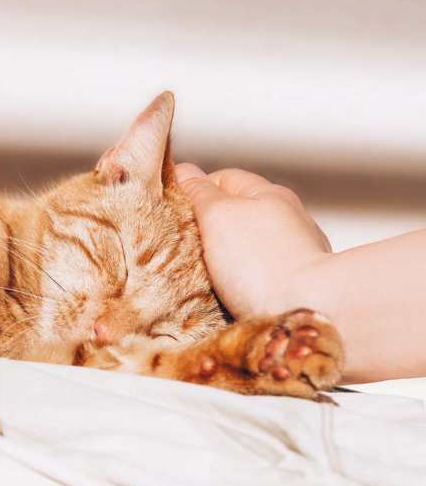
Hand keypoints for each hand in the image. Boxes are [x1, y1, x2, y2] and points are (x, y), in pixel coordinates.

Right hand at [174, 164, 331, 320]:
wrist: (313, 314)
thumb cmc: (264, 264)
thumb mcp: (218, 216)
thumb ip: (199, 192)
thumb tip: (182, 171)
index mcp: (269, 195)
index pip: (223, 178)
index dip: (193, 191)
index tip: (171, 212)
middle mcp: (288, 220)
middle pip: (235, 215)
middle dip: (206, 229)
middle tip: (180, 249)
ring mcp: (295, 255)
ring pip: (247, 249)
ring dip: (224, 259)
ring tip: (202, 278)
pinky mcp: (297, 288)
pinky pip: (259, 278)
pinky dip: (242, 284)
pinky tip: (229, 297)